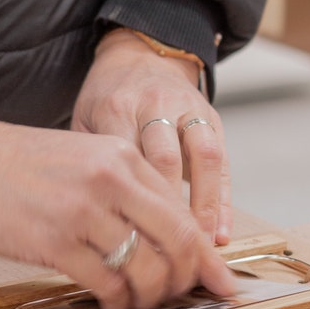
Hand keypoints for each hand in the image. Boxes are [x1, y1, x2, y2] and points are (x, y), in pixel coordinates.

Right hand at [0, 113, 233, 308]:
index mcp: (122, 157)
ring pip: (146, 269)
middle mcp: (111, 180)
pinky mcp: (53, 241)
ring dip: (150, 298)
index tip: (222, 284)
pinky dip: (116, 301)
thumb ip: (123, 189)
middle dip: (185, 282)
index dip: (207, 257)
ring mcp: (83, 211)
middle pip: (178, 243)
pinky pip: (106, 283)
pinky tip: (108, 302)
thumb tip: (159, 237)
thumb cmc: (14, 164)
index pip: (184, 214)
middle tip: (175, 299)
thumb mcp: (81, 158)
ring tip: (137, 303)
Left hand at [71, 28, 231, 244]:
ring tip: (201, 247)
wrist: (141, 56)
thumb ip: (91, 161)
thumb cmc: (106, 99)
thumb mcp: (85, 120)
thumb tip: (92, 221)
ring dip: (205, 207)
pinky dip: (223, 201)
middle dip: (170, 209)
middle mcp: (157, 105)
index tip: (129, 242)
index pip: (127, 159)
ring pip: (204, 158)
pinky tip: (221, 233)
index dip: (132, 202)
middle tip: (166, 252)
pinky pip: (223, 162)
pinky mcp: (212, 118)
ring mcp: (189, 110)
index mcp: (118, 107)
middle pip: (168, 159)